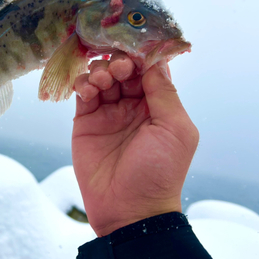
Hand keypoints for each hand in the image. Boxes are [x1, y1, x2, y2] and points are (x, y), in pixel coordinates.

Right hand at [72, 52, 198, 236]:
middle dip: (120, 61)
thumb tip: (154, 62)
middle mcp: (133, 106)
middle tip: (118, 68)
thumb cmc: (159, 172)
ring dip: (101, 71)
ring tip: (103, 83)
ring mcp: (108, 113)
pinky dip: (83, 84)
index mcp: (158, 106)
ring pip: (102, 76)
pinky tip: (88, 90)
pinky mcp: (85, 122)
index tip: (135, 50)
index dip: (142, 57)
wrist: (128, 208)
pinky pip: (83, 93)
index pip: (149, 70)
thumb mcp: (175, 130)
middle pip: (124, 69)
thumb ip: (165, 94)